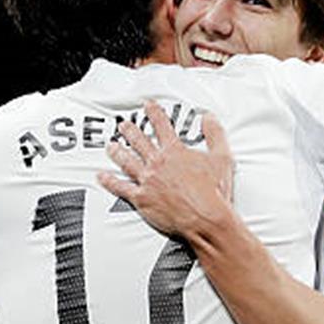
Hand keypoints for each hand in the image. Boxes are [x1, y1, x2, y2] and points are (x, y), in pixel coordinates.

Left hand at [98, 101, 233, 237]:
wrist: (206, 217)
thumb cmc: (214, 191)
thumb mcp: (222, 157)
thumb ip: (215, 134)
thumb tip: (209, 118)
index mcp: (175, 151)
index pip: (162, 126)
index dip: (154, 113)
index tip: (148, 106)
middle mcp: (158, 163)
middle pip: (139, 141)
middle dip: (130, 131)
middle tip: (124, 125)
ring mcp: (147, 180)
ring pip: (126, 161)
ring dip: (117, 152)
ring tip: (111, 146)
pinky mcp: (141, 198)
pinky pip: (121, 188)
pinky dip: (109, 181)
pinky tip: (102, 176)